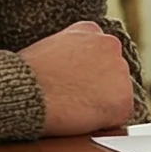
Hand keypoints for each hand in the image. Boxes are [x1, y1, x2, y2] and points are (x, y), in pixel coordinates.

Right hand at [21, 20, 133, 135]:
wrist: (27, 90)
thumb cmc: (27, 74)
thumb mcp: (49, 47)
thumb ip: (70, 51)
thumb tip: (74, 70)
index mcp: (90, 30)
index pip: (99, 54)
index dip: (85, 73)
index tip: (73, 82)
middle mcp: (110, 44)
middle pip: (111, 73)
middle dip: (97, 87)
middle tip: (73, 97)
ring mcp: (120, 71)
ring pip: (117, 94)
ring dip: (101, 103)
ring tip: (73, 106)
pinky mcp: (123, 99)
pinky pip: (118, 116)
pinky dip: (104, 122)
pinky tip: (81, 117)